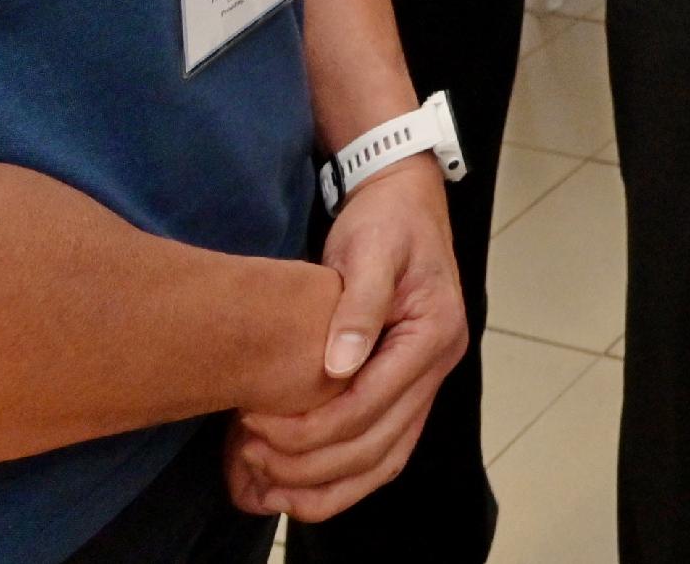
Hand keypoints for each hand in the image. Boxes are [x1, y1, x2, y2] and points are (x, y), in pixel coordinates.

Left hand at [228, 163, 462, 520]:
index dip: (312, 426)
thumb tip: (339, 366)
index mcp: (434, 333)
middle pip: (378, 445)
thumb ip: (358, 305)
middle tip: (249, 455)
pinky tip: (293, 486)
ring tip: (265, 486)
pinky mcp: (407, 389)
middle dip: (310, 463)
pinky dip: (341, 480)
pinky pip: (382, 453)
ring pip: (384, 462)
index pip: (371, 404)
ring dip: (326, 486)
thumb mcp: (369, 248)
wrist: (404, 202)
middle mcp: (440, 366)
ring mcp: (427, 382)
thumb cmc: (385, 220)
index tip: (254, 422)